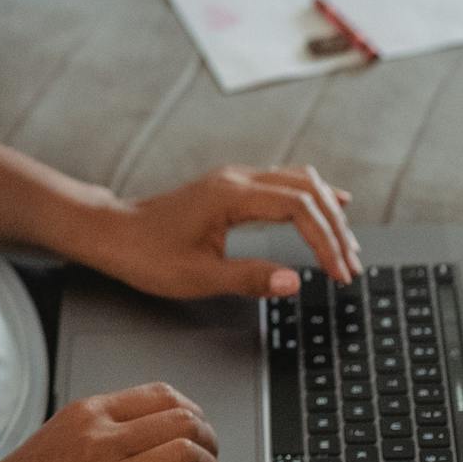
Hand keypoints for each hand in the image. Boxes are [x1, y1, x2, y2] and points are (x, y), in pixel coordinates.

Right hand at [0, 382, 216, 461]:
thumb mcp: (57, 435)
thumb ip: (98, 428)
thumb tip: (141, 431)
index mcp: (88, 413)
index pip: (162, 394)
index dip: (193, 412)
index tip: (198, 428)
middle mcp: (102, 440)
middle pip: (184, 421)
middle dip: (209, 441)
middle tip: (209, 459)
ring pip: (186, 455)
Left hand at [67, 164, 361, 299]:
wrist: (111, 234)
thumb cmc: (146, 255)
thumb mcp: (197, 276)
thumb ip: (249, 278)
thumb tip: (294, 282)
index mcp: (232, 196)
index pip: (301, 209)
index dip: (327, 242)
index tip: (340, 273)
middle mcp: (237, 179)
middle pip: (308, 191)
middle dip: (336, 228)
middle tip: (352, 265)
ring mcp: (233, 180)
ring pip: (298, 181)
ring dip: (327, 211)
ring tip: (347, 244)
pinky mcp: (229, 188)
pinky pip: (282, 183)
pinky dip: (311, 198)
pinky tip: (328, 206)